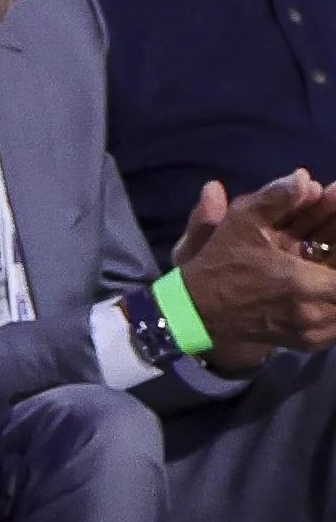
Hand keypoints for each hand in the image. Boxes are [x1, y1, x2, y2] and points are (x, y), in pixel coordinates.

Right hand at [173, 167, 335, 370]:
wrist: (198, 313)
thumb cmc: (222, 265)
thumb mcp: (243, 220)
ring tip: (328, 261)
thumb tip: (306, 179)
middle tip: (330, 240)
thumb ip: (278, 196)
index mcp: (301, 284)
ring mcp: (311, 333)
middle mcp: (312, 313)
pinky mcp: (308, 342)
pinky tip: (327, 285)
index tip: (332, 238)